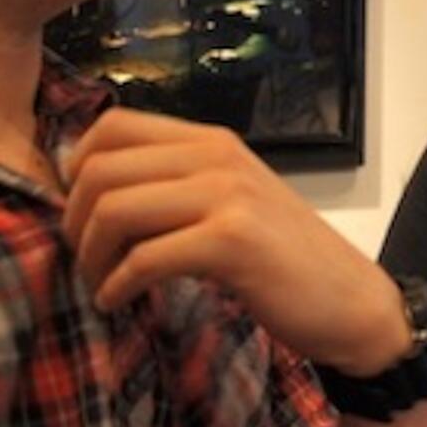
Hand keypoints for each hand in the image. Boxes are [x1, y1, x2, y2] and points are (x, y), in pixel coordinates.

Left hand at [62, 107, 410, 375]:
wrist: (351, 300)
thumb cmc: (288, 259)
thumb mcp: (234, 203)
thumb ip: (181, 185)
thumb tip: (98, 192)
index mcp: (216, 142)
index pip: (114, 125)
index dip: (76, 169)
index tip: (83, 213)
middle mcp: (220, 157)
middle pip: (101, 168)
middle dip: (75, 221)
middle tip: (87, 258)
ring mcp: (229, 196)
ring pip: (115, 210)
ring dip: (91, 257)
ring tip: (102, 282)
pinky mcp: (233, 241)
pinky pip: (144, 258)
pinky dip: (117, 286)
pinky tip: (121, 301)